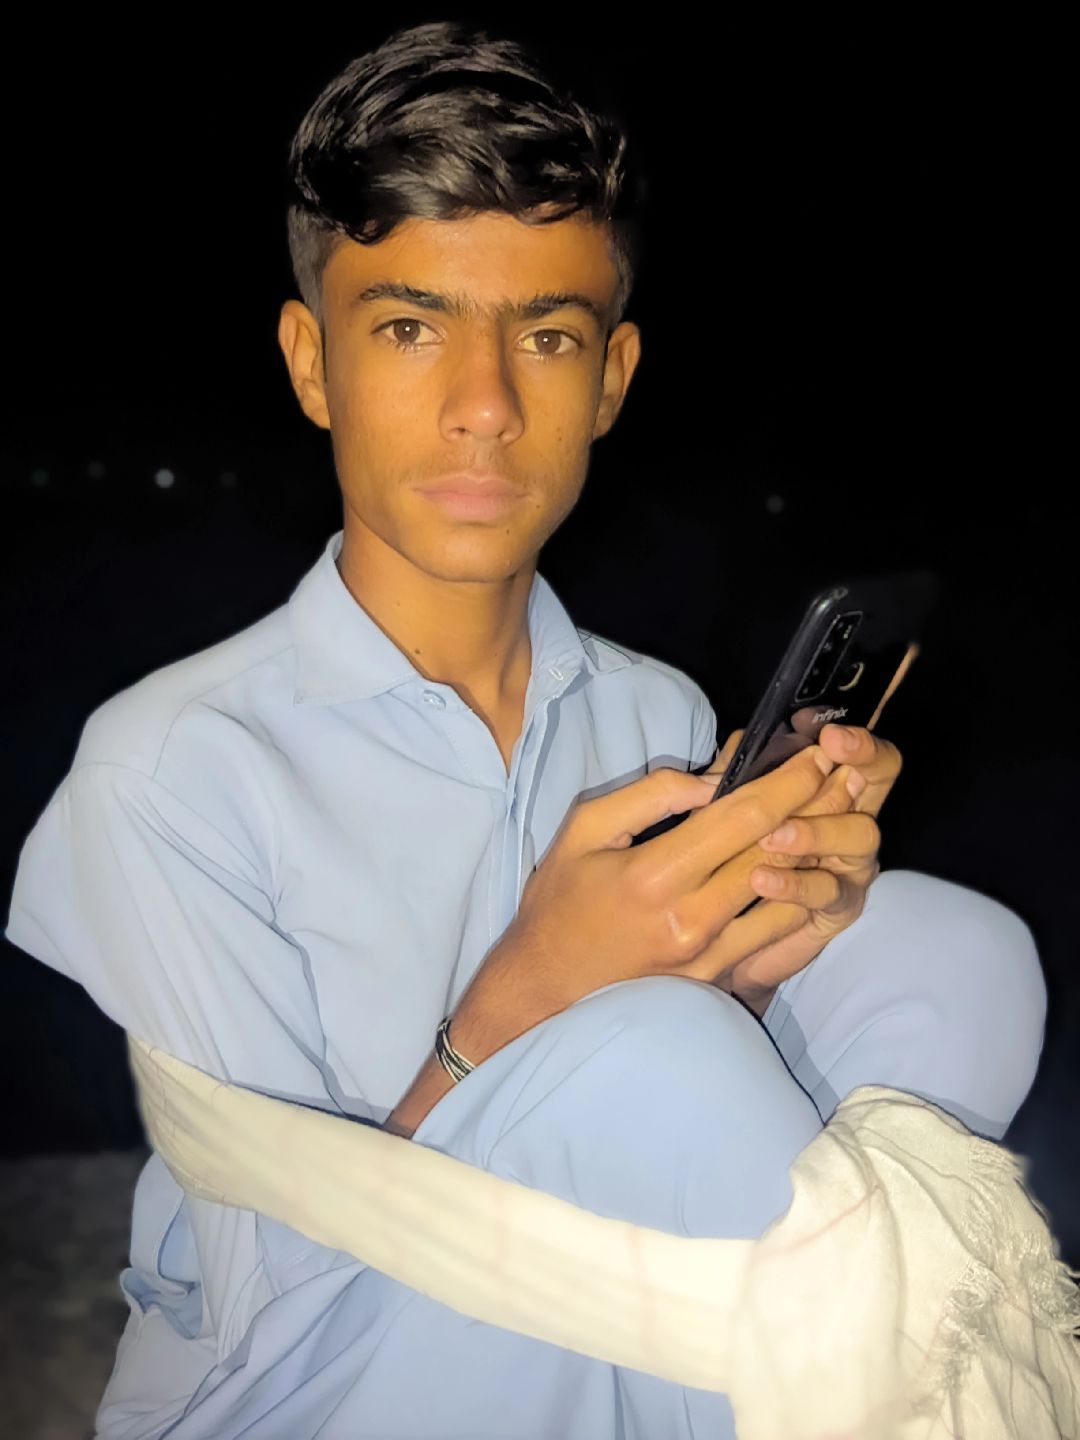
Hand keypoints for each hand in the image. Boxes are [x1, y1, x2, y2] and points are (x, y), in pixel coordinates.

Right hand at [455, 743, 841, 1053]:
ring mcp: (708, 954)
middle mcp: (690, 916)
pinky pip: (772, 932)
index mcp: (654, 873)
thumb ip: (651, 796)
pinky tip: (815, 870)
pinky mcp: (714, 978)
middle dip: (817, 807)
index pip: (742, 817)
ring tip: (844, 815)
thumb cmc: (558, 903)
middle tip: (848, 774)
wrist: (543, 987)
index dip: (789, 782)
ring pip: (785, 893)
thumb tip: (713, 779)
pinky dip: (798, 896)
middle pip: (775, 850)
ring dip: (818, 850)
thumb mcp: (584, 829)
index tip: (818, 754)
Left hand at [703, 724, 902, 1013]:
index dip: (855, 737)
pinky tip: (762, 879)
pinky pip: (827, 891)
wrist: (724, 936)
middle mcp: (850, 817)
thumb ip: (736, 774)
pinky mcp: (838, 908)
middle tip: (826, 750)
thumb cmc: (730, 859)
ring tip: (773, 834)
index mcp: (827, 787)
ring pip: (859, 834)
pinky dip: (794, 883)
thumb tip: (742, 742)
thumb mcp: (727, 808)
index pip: (857, 749)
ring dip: (816, 829)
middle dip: (860, 759)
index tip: (828, 731)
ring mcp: (851, 864)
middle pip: (879, 778)